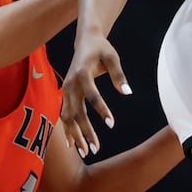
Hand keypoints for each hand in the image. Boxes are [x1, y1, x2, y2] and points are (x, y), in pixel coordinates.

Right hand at [60, 33, 126, 156]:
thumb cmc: (101, 48)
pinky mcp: (64, 93)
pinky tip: (71, 144)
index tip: (112, 124)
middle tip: (95, 149)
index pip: (92, 95)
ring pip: (67, 116)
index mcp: (82, 73)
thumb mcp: (112, 57)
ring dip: (75, 134)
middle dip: (85, 131)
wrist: (85, 39)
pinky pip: (63, 114)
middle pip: (77, 111)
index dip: (101, 110)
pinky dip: (67, 129)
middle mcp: (70, 83)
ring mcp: (65, 89)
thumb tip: (128, 93)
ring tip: (85, 151)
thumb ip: (119, 75)